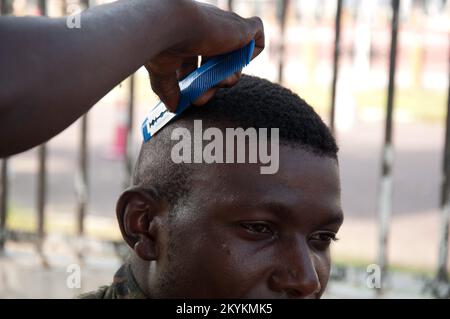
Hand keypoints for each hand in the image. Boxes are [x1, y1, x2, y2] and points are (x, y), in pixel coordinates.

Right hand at [145, 1, 264, 111]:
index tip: (189, 95)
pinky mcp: (243, 30)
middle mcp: (209, 30)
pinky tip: (233, 65)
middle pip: (219, 62)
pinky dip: (250, 56)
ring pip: (236, 58)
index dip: (196, 80)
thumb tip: (172, 108)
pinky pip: (257, 42)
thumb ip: (168, 89)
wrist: (167, 25)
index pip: (197, 59)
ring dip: (226, 79)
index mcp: (189, 34)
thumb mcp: (161, 71)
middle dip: (211, 84)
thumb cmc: (159, 44)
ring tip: (215, 83)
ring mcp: (227, 29)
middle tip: (201, 98)